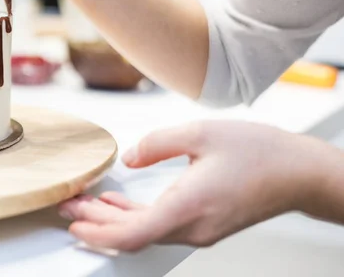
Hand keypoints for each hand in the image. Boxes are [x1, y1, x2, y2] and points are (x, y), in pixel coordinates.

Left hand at [59, 120, 331, 251]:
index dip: (99, 233)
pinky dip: (134, 215)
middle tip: (69, 206)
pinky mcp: (204, 224)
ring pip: (145, 231)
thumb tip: (130, 157)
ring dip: (112, 219)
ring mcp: (199, 229)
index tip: (75, 225)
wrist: (298, 172)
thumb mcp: (201, 133)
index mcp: (190, 205)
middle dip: (95, 222)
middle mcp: (193, 226)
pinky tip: (118, 202)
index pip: (134, 233)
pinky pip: (160, 226)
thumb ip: (157, 143)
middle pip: (133, 234)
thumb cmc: (260, 152)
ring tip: (85, 203)